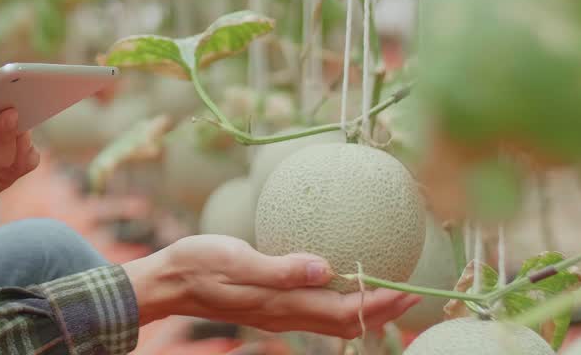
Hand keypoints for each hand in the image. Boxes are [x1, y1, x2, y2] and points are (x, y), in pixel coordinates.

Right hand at [122, 235, 420, 339]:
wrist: (169, 281)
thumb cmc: (199, 263)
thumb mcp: (236, 258)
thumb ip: (280, 267)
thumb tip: (325, 268)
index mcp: (282, 303)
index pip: (344, 312)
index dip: (379, 304)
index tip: (407, 288)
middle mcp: (286, 314)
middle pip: (347, 323)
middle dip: (383, 311)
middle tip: (411, 290)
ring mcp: (278, 312)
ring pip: (333, 320)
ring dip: (365, 309)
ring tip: (388, 288)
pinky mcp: (271, 304)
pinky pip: (316, 310)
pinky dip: (341, 300)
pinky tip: (343, 278)